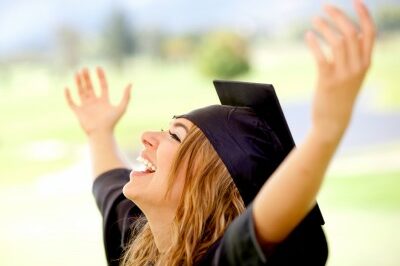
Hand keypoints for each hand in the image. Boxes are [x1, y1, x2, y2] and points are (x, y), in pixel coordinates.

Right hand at [64, 67, 131, 135]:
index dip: (101, 77)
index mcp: (104, 101)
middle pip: (90, 87)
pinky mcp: (78, 112)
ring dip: (78, 82)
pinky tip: (67, 88)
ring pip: (81, 92)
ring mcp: (86, 107)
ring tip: (77, 72)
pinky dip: (68, 95)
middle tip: (85, 68)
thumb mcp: (122, 107)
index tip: (98, 67)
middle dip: (87, 78)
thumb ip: (126, 96)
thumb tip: (130, 83)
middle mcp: (95, 103)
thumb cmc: (112, 122)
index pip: (102, 86)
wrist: (101, 133)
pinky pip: (71, 102)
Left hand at [306, 0, 374, 138]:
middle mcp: (358, 67)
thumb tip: (353, 35)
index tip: (355, 0)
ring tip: (314, 20)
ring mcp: (343, 74)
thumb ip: (356, 56)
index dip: (363, 14)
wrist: (333, 121)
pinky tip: (308, 36)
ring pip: (336, 41)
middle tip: (325, 7)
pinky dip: (314, 43)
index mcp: (366, 64)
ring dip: (324, 27)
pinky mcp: (327, 80)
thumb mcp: (355, 76)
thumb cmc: (341, 95)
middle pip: (351, 33)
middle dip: (338, 15)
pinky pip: (321, 56)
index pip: (370, 33)